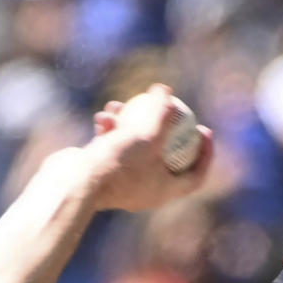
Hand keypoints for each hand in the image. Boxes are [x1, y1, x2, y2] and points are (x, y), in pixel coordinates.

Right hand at [85, 84, 212, 212]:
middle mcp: (146, 190)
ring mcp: (124, 183)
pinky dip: (110, 132)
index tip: (205, 130)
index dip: (205, 154)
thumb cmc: (118, 164)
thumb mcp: (147, 135)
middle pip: (166, 159)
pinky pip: (113, 149)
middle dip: (167, 132)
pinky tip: (103, 116)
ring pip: (135, 148)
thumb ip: (161, 114)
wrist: (76, 183)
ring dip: (131, 124)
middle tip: (174, 111)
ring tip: (121, 106)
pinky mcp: (104, 175)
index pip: (195, 176)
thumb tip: (167, 92)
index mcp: (164, 191)